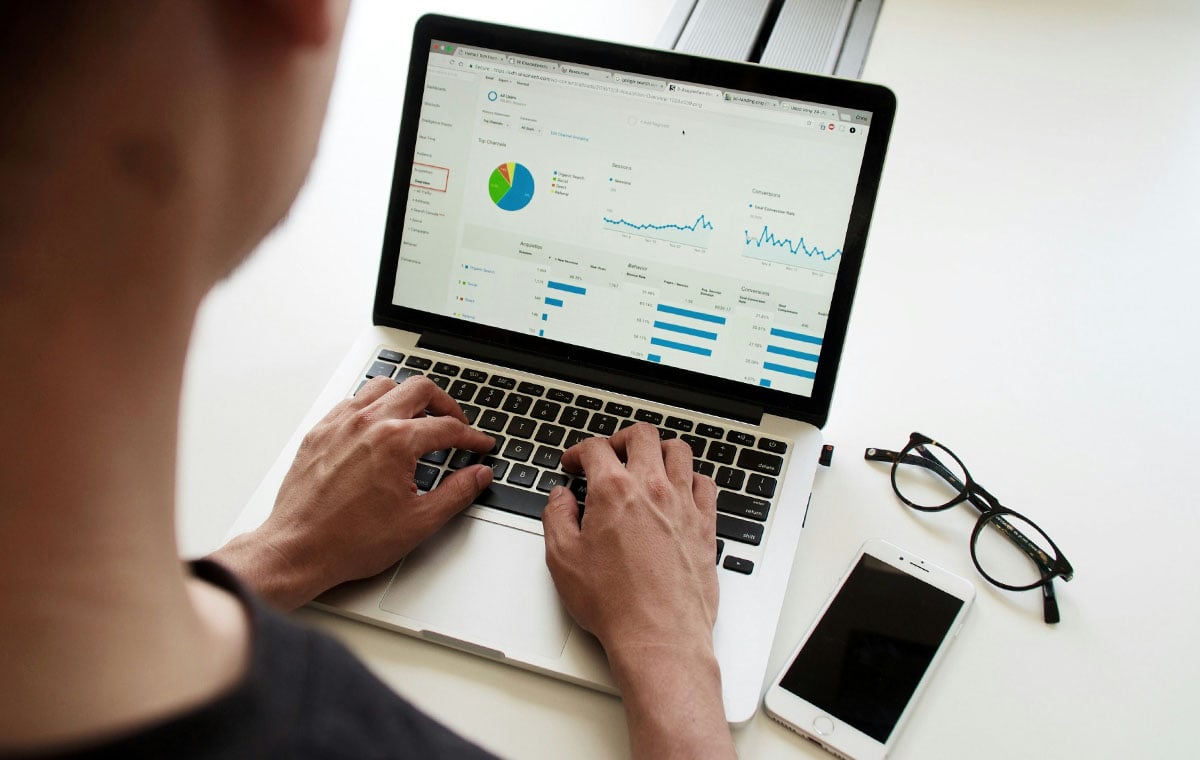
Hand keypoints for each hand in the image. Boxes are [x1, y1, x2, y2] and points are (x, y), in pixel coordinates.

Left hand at [212, 375, 495, 608]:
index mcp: (396, 442)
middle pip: (419, 389)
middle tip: (456, 423)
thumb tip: (478, 475)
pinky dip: (372, 406)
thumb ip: (457, 493)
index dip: (472, 437)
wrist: (299, 550)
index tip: (480, 445)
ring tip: (418, 417)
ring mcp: (340, 424)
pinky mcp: (319, 432)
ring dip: (406, 397)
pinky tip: (377, 426)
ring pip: (383, 387)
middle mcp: (368, 423)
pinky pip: (351, 402)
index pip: (448, 427)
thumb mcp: (419, 522)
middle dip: (446, 404)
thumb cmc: (350, 540)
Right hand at [542, 422, 718, 653]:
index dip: (578, 451)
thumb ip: (557, 518)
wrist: (659, 635)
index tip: (573, 464)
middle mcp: (652, 489)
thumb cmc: (614, 604)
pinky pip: (705, 483)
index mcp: (614, 491)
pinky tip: (681, 489)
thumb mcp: (563, 559)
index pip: (596, 449)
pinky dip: (691, 478)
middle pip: (642, 436)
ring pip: (679, 451)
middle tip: (610, 454)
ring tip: (647, 463)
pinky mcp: (705, 525)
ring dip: (659, 450)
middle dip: (620, 439)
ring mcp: (683, 504)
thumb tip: (560, 498)